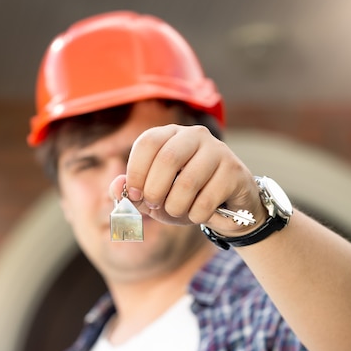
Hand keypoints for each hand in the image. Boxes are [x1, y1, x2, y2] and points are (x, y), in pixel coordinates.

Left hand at [109, 124, 265, 234]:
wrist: (227, 209)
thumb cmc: (186, 198)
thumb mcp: (155, 198)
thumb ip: (133, 192)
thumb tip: (116, 187)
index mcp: (170, 135)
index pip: (147, 143)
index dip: (136, 172)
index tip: (135, 196)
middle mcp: (194, 136)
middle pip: (167, 159)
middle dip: (155, 191)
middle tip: (155, 206)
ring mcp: (217, 151)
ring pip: (188, 182)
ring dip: (176, 207)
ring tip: (178, 211)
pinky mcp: (234, 171)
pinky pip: (207, 200)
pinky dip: (196, 215)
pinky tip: (199, 214)